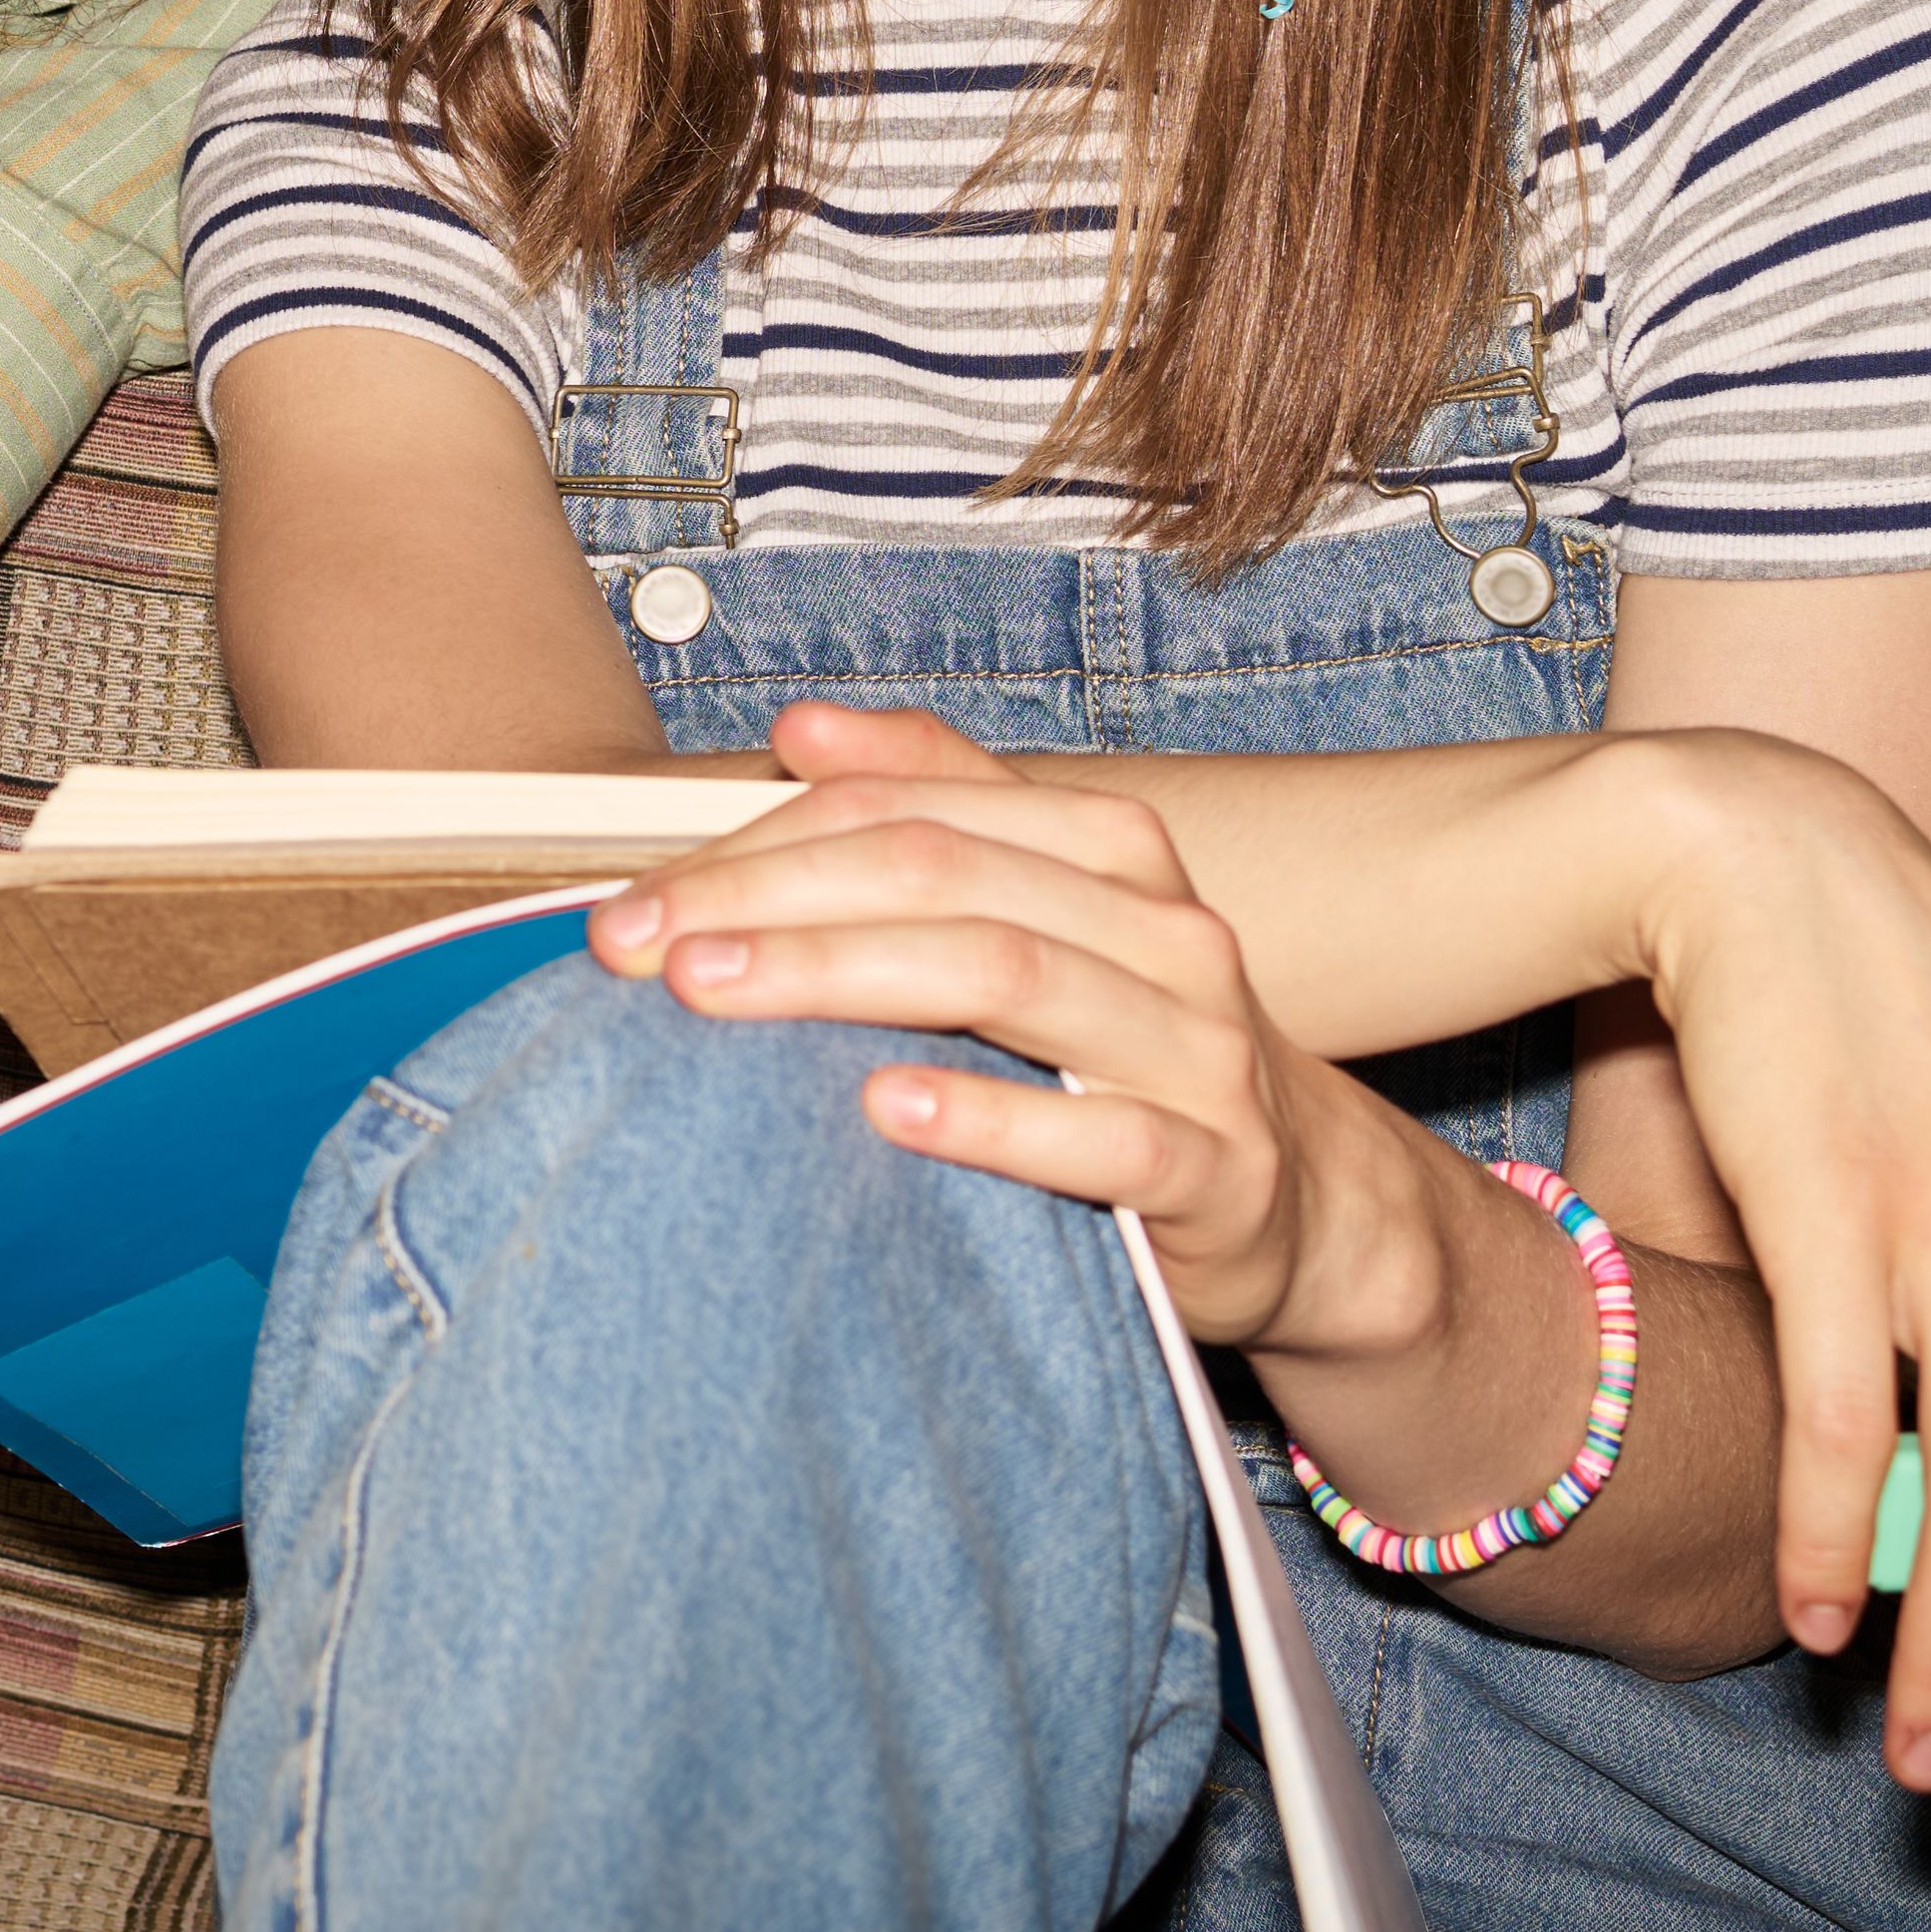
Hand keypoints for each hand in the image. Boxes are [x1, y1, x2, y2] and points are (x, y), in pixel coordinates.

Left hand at [579, 703, 1441, 1358]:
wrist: (1299, 1203)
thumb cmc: (1135, 1050)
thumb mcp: (1048, 915)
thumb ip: (936, 810)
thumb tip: (800, 728)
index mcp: (1109, 850)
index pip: (912, 811)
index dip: (762, 840)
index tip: (632, 897)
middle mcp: (1162, 928)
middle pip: (941, 875)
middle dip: (768, 900)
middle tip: (635, 944)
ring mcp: (1197, 1046)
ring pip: (1008, 977)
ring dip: (841, 977)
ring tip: (716, 994)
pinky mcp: (1215, 1168)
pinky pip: (1103, 1135)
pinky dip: (991, 1120)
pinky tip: (889, 1109)